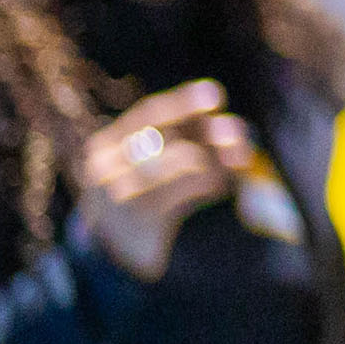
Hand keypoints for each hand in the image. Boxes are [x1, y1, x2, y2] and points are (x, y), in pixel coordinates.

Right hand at [68, 83, 246, 282]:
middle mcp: (105, 167)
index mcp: (105, 144)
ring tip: (239, 158)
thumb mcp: (149, 160)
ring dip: (215, 159)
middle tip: (236, 131)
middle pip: (164, 139)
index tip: (215, 94)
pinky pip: (185, 193)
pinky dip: (210, 184)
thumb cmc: (140, 190)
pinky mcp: (139, 220)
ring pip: (178, 163)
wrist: (114, 249)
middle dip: (205, 133)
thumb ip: (181, 136)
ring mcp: (119, 195)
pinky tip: (225, 185)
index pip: (147, 115)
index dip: (182, 103)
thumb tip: (226, 119)